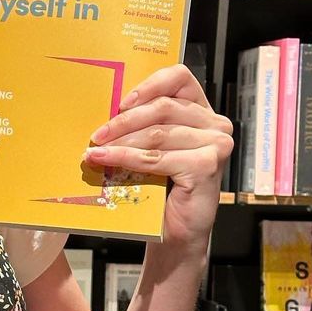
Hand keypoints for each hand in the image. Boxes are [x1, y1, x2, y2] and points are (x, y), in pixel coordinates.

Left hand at [85, 63, 233, 250]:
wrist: (177, 231)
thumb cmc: (163, 188)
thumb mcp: (155, 148)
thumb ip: (145, 125)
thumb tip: (106, 110)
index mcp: (202, 111)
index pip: (180, 78)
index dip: (150, 84)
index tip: (122, 101)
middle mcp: (215, 123)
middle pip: (164, 108)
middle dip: (124, 121)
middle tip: (97, 133)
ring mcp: (215, 144)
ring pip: (159, 134)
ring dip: (121, 141)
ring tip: (96, 149)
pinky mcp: (207, 165)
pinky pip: (158, 158)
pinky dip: (128, 158)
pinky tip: (107, 159)